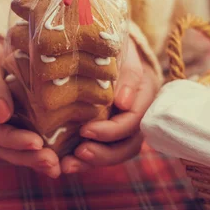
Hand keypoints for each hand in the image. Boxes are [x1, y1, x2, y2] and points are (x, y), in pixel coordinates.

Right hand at [0, 38, 61, 177]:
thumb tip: (1, 114)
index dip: (12, 139)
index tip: (35, 143)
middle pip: (2, 146)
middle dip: (27, 157)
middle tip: (51, 163)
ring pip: (14, 148)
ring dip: (35, 159)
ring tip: (58, 167)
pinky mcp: (13, 122)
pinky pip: (25, 138)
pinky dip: (42, 148)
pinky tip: (62, 156)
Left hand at [60, 38, 159, 173]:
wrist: (105, 45)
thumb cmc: (114, 46)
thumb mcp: (124, 52)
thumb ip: (127, 75)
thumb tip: (122, 102)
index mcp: (145, 96)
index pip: (133, 121)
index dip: (111, 130)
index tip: (84, 130)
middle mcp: (139, 116)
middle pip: (129, 145)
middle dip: (104, 153)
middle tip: (79, 153)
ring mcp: (125, 126)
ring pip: (116, 153)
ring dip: (93, 162)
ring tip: (67, 165)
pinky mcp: (108, 131)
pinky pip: (101, 150)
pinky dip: (85, 160)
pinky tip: (64, 162)